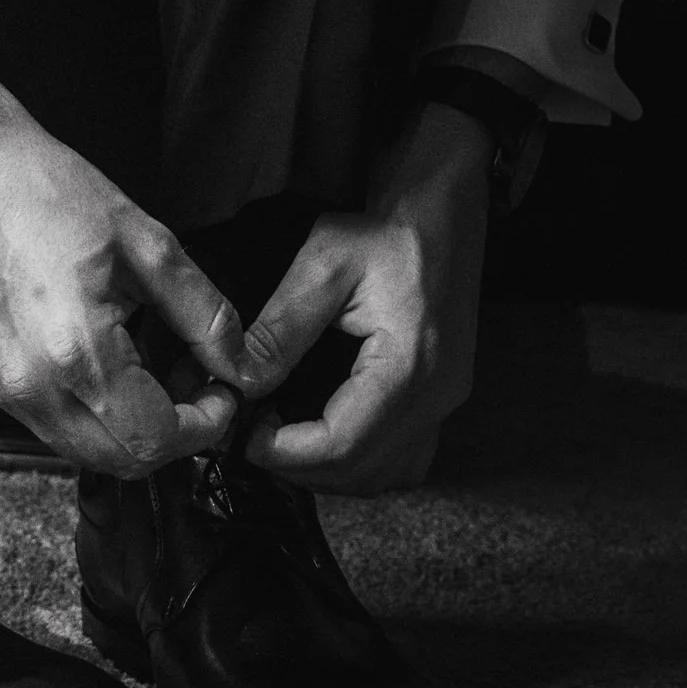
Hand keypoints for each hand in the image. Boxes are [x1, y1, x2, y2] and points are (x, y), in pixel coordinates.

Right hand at [0, 27, 253, 473]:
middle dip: (170, 435)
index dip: (203, 427)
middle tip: (194, 385)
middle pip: (120, 460)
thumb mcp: (150, 247)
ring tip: (153, 368)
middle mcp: (33, 385)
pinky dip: (91, 411)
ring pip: (85, 449)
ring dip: (130, 427)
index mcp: (77, 353)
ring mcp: (3, 388)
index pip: (154, 440)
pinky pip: (51, 423)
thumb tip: (240, 367)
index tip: (221, 394)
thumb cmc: (52, 195)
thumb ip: (204, 317)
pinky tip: (108, 361)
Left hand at [231, 102, 491, 492]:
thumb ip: (280, 328)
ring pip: (387, 475)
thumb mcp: (323, 266)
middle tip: (254, 437)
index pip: (343, 443)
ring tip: (284, 437)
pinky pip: (404, 457)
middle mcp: (437, 397)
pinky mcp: (442, 397)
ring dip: (330, 471)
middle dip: (301, 466)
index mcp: (409, 367)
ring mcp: (445, 402)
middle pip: (364, 471)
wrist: (442, 212)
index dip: (286, 452)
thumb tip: (240, 381)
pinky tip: (325, 432)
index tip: (243, 435)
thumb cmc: (385, 231)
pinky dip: (361, 460)